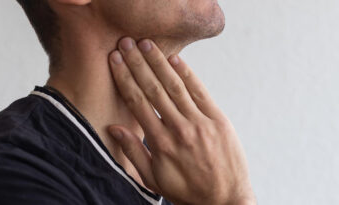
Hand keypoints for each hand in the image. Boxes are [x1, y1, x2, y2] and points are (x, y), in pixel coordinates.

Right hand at [108, 37, 254, 204]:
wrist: (224, 200)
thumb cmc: (186, 191)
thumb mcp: (153, 179)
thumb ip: (133, 152)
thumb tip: (114, 128)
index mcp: (160, 143)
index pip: (137, 102)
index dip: (124, 78)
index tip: (115, 60)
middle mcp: (178, 128)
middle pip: (153, 89)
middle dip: (138, 63)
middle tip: (127, 43)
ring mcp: (200, 122)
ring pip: (175, 86)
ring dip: (159, 63)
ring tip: (147, 45)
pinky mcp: (218, 120)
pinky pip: (200, 92)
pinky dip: (187, 74)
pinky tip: (175, 60)